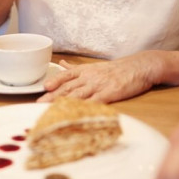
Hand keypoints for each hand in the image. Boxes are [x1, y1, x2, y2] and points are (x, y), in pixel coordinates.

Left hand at [38, 52, 163, 103]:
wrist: (139, 67)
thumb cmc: (117, 69)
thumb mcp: (94, 66)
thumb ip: (75, 68)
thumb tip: (60, 64)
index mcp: (85, 70)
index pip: (66, 75)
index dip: (55, 81)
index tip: (43, 87)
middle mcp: (89, 77)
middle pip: (69, 87)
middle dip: (53, 96)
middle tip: (39, 103)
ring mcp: (99, 85)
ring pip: (78, 95)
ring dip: (64, 103)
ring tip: (52, 110)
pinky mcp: (110, 94)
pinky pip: (95, 102)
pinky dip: (85, 108)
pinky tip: (77, 114)